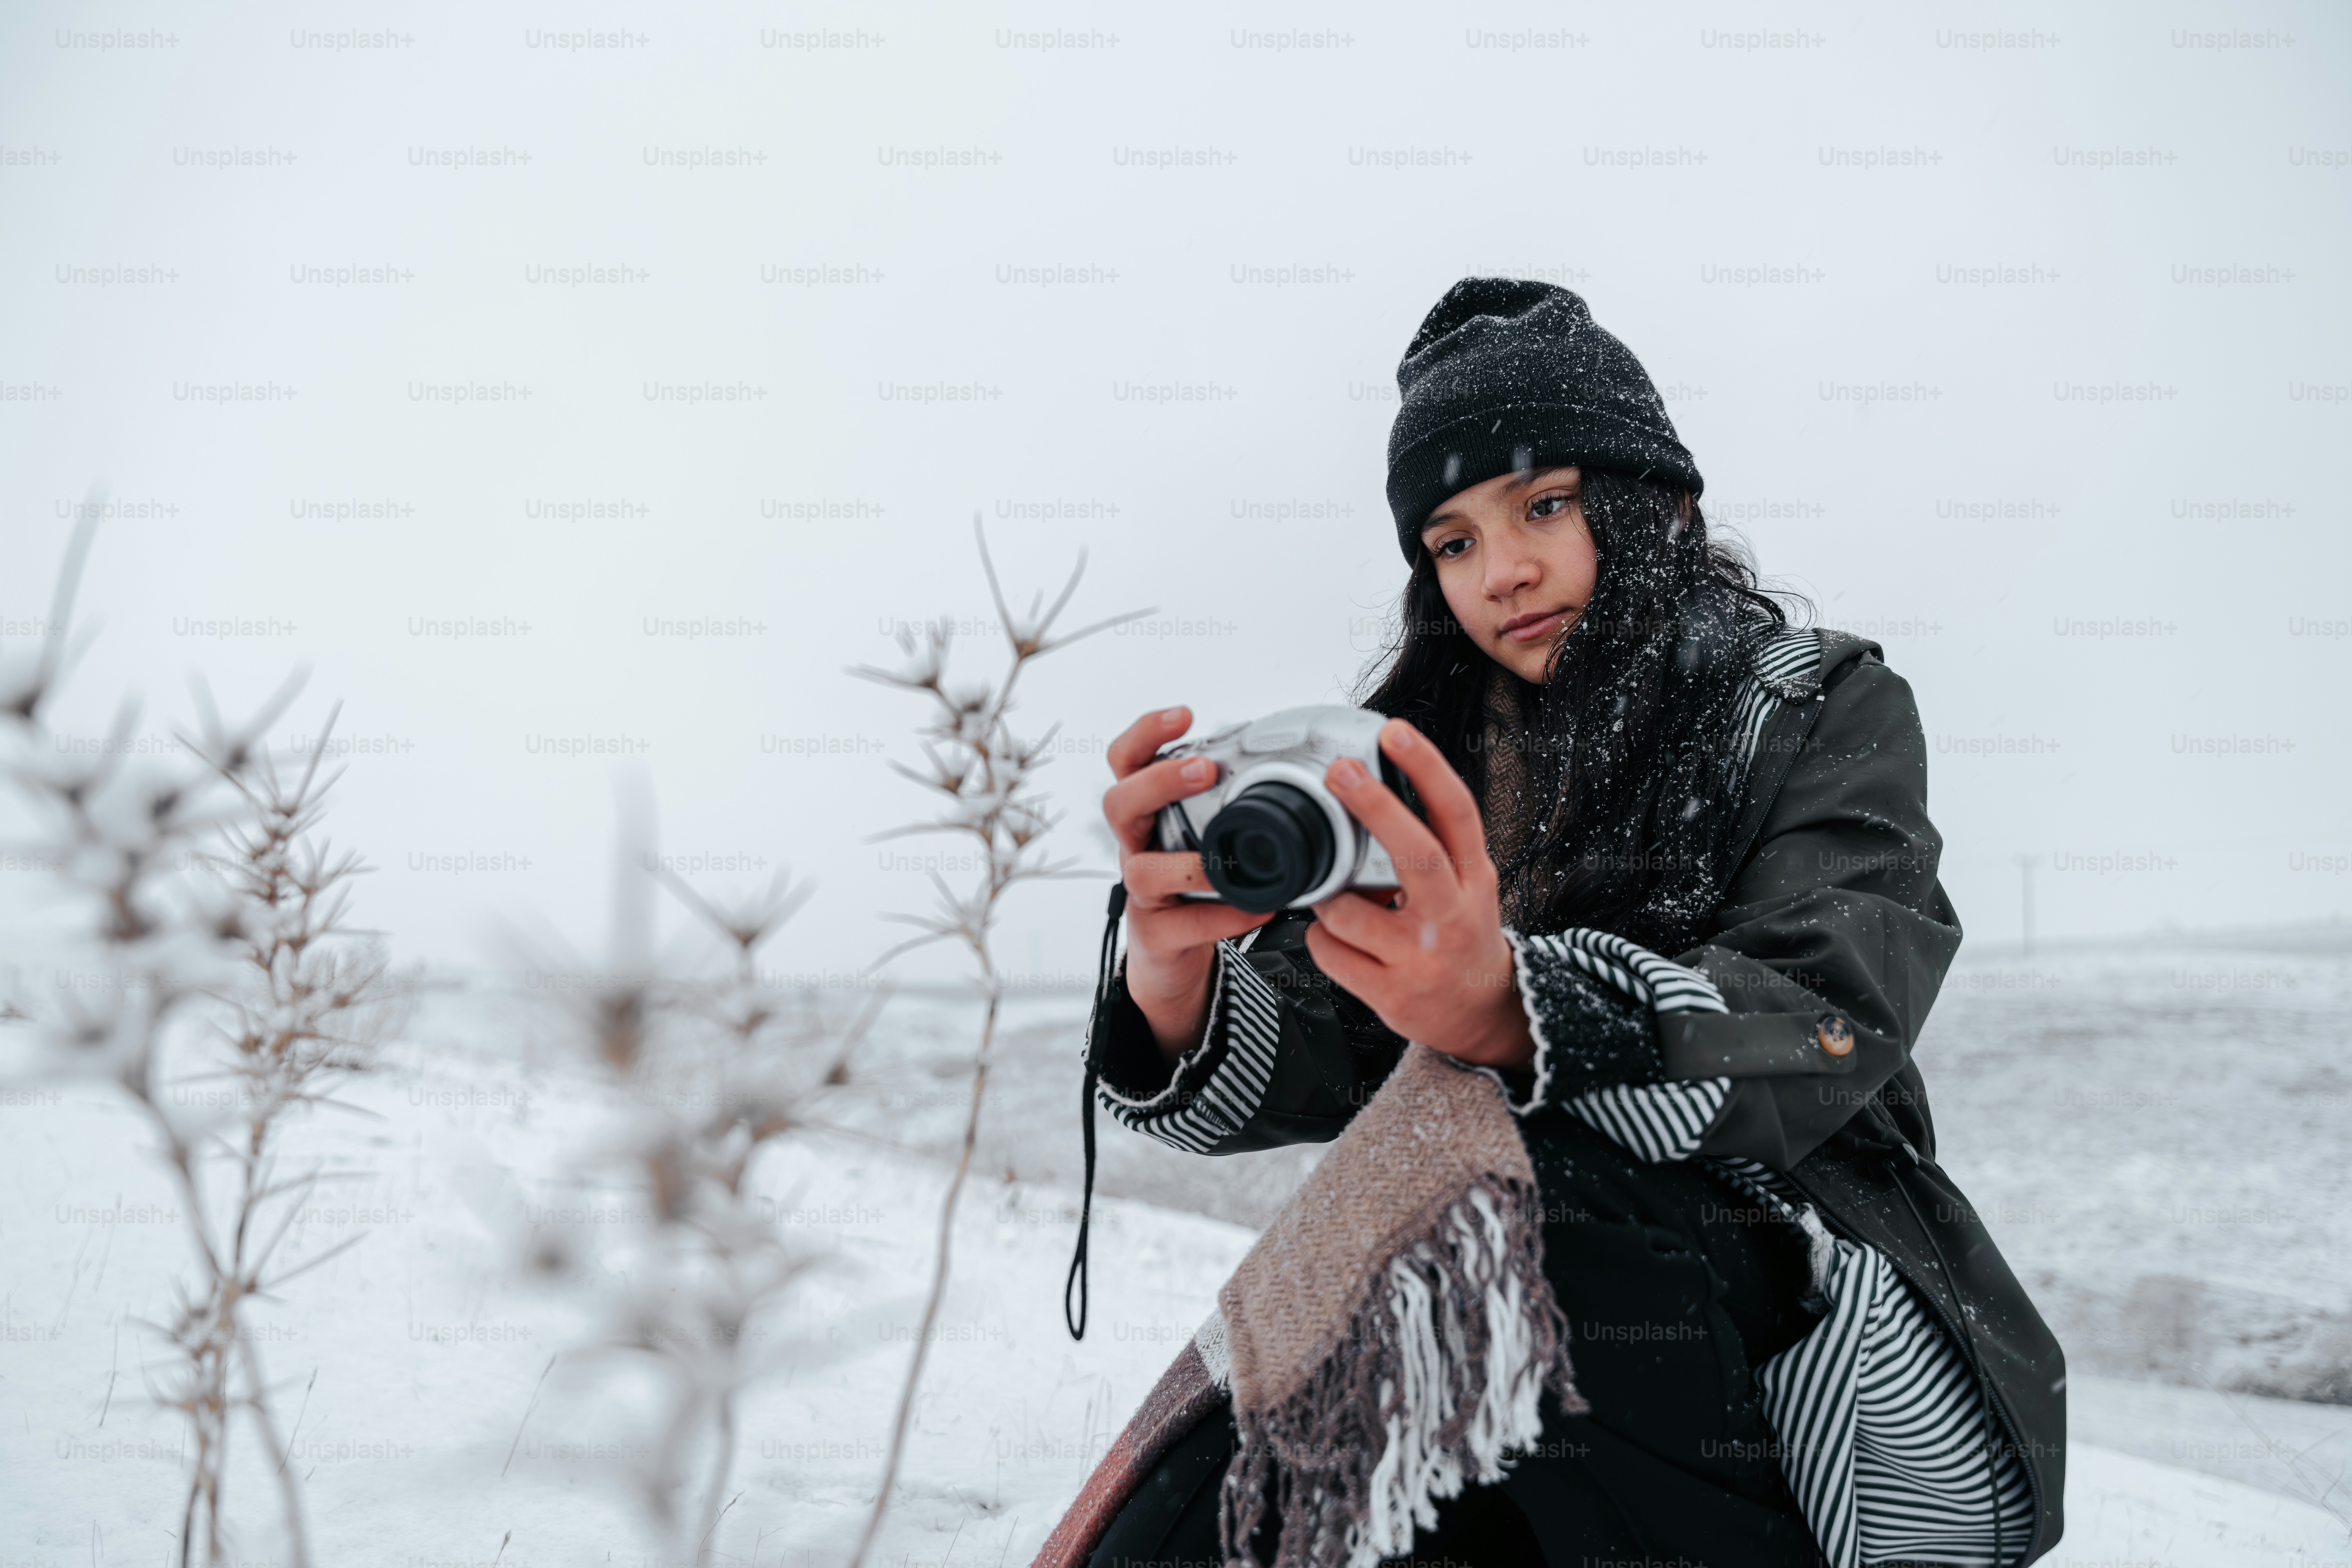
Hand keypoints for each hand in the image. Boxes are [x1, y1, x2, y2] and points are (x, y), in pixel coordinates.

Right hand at [1103, 707, 1274, 1057]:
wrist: (1175, 954)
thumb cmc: (1195, 884)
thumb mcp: (1209, 834)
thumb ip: (1232, 802)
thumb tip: (1291, 762)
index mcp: (1150, 812)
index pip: (1127, 762)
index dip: (1146, 734)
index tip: (1184, 715)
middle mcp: (1138, 845)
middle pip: (1119, 803)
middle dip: (1158, 782)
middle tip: (1203, 770)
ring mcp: (1142, 892)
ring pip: (1140, 870)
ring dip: (1187, 861)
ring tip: (1225, 859)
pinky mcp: (1156, 933)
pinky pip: (1184, 922)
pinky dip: (1222, 915)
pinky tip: (1256, 907)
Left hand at [1305, 720, 1534, 1069]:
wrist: (1481, 1012)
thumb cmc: (1461, 934)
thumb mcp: (1466, 885)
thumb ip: (1434, 845)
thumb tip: (1371, 792)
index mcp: (1474, 879)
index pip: (1457, 813)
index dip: (1427, 768)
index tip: (1395, 732)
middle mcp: (1452, 915)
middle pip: (1415, 852)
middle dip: (1374, 807)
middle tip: (1340, 771)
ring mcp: (1420, 956)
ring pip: (1348, 909)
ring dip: (1327, 896)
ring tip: (1338, 897)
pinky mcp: (1390, 992)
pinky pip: (1330, 950)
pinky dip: (1322, 937)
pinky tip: (1340, 939)